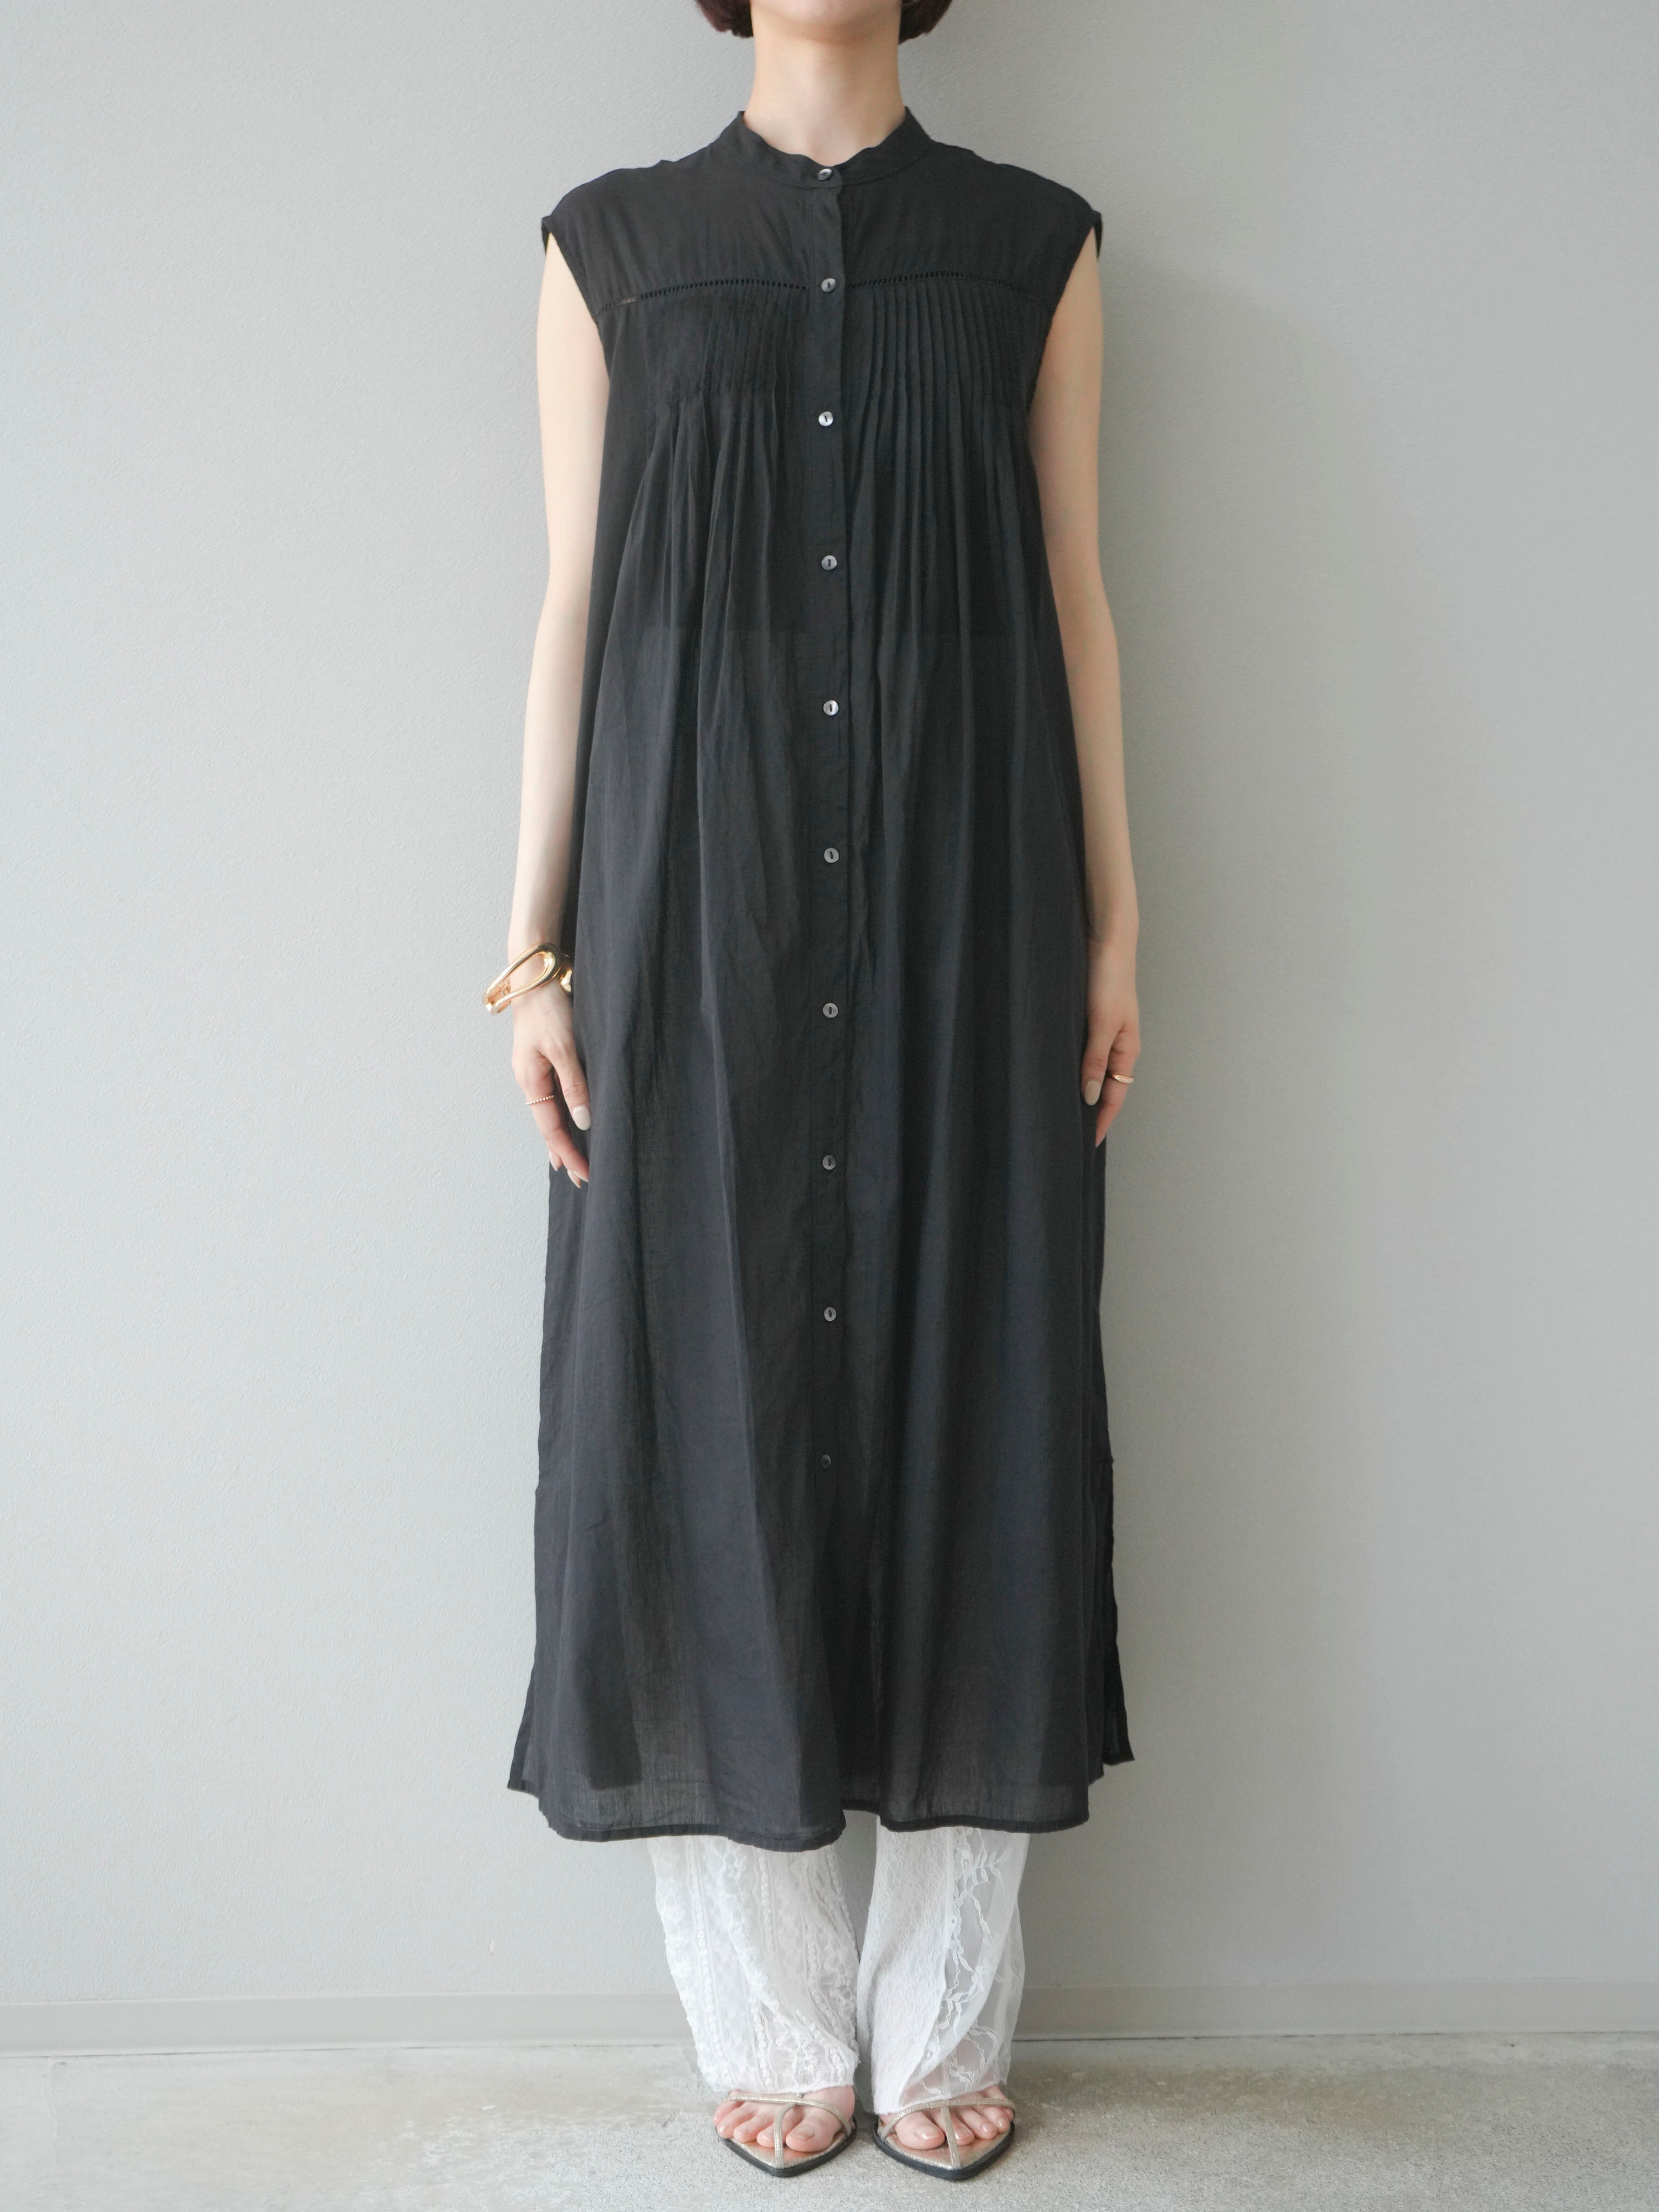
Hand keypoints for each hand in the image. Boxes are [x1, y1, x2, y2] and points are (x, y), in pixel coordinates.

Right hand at [510, 976, 590, 1184]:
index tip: (585, 1174)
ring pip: (549, 1112)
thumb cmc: (549, 1007)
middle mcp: (529, 1079)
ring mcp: (534, 1069)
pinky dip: (562, 1114)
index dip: (568, 1153)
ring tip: (572, 1159)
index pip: (551, 1128)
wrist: (535, 974)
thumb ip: (575, 1084)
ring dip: (562, 1136)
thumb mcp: (565, 1047)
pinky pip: (553, 1095)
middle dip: (563, 1152)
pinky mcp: (543, 1058)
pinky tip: (569, 1119)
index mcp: (530, 1080)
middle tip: (580, 1178)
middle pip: (546, 1125)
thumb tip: (583, 1121)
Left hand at [1080, 935, 1138, 1145]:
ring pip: (1092, 1071)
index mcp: (1126, 1049)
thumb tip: (1087, 1097)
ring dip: (1080, 1089)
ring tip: (1060, 1110)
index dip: (1102, 1120)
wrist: (1106, 939)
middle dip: (1091, 1111)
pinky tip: (1057, 1074)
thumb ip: (1094, 1060)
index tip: (1087, 1144)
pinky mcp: (1090, 1019)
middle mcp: (1116, 1044)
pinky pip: (1082, 1053)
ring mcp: (1103, 1032)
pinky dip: (1073, 1068)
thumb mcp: (1101, 1023)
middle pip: (1105, 1087)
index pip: (1114, 1095)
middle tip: (1069, 1133)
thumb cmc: (1109, 978)